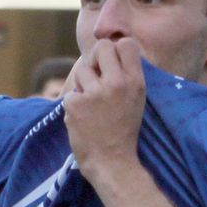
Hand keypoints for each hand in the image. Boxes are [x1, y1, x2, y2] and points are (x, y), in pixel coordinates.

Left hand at [63, 38, 146, 181]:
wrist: (113, 163)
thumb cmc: (124, 132)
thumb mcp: (136, 101)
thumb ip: (126, 77)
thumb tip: (111, 52)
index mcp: (136, 82)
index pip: (126, 44)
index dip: (115, 50)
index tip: (111, 63)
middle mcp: (117, 83)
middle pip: (101, 47)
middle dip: (95, 59)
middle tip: (95, 77)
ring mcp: (95, 93)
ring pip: (82, 70)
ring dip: (83, 85)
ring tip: (91, 106)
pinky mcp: (76, 104)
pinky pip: (70, 93)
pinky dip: (73, 106)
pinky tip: (83, 120)